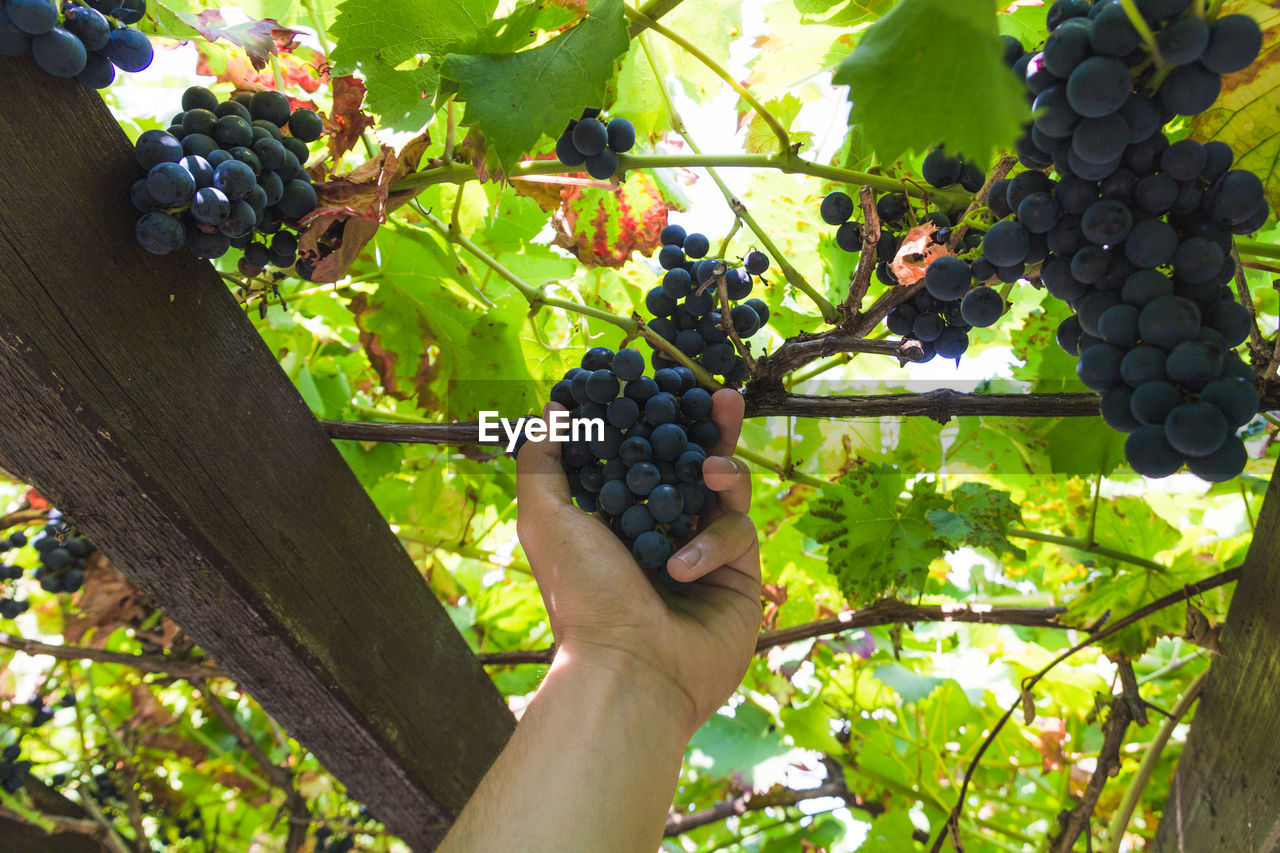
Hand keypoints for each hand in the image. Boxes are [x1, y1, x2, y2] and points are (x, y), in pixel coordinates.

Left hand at [516, 389, 761, 737]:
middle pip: (694, 461)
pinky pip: (738, 534)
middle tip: (723, 396)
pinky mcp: (739, 575)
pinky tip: (683, 569)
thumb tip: (555, 407)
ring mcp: (703, 551)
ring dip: (721, 472)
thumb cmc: (582, 595)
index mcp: (617, 515)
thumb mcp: (545, 519)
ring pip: (727, 491)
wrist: (629, 670)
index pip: (643, 452)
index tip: (664, 381)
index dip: (655, 417)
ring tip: (710, 473)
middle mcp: (662, 528)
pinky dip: (712, 543)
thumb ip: (543, 460)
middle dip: (710, 428)